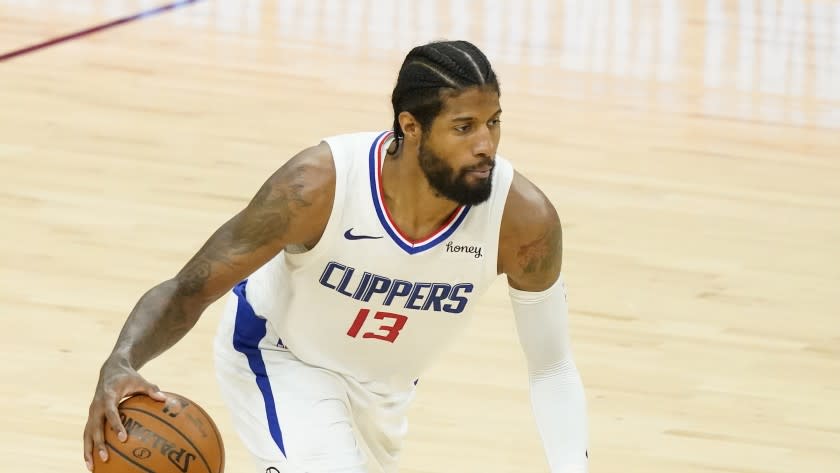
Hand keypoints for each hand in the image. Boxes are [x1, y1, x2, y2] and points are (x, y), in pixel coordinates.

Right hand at [82, 356, 165, 470]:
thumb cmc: (128, 377)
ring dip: (88, 450)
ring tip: (92, 467)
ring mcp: (91, 412)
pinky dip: (88, 447)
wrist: (110, 370)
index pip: (111, 413)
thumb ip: (151, 389)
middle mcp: (96, 406)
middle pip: (95, 427)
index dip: (116, 425)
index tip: (123, 438)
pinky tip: (93, 462)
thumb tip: (165, 399)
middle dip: (99, 443)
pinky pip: (87, 434)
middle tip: (105, 458)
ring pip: (87, 434)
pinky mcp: (91, 417)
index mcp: (107, 396)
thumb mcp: (139, 380)